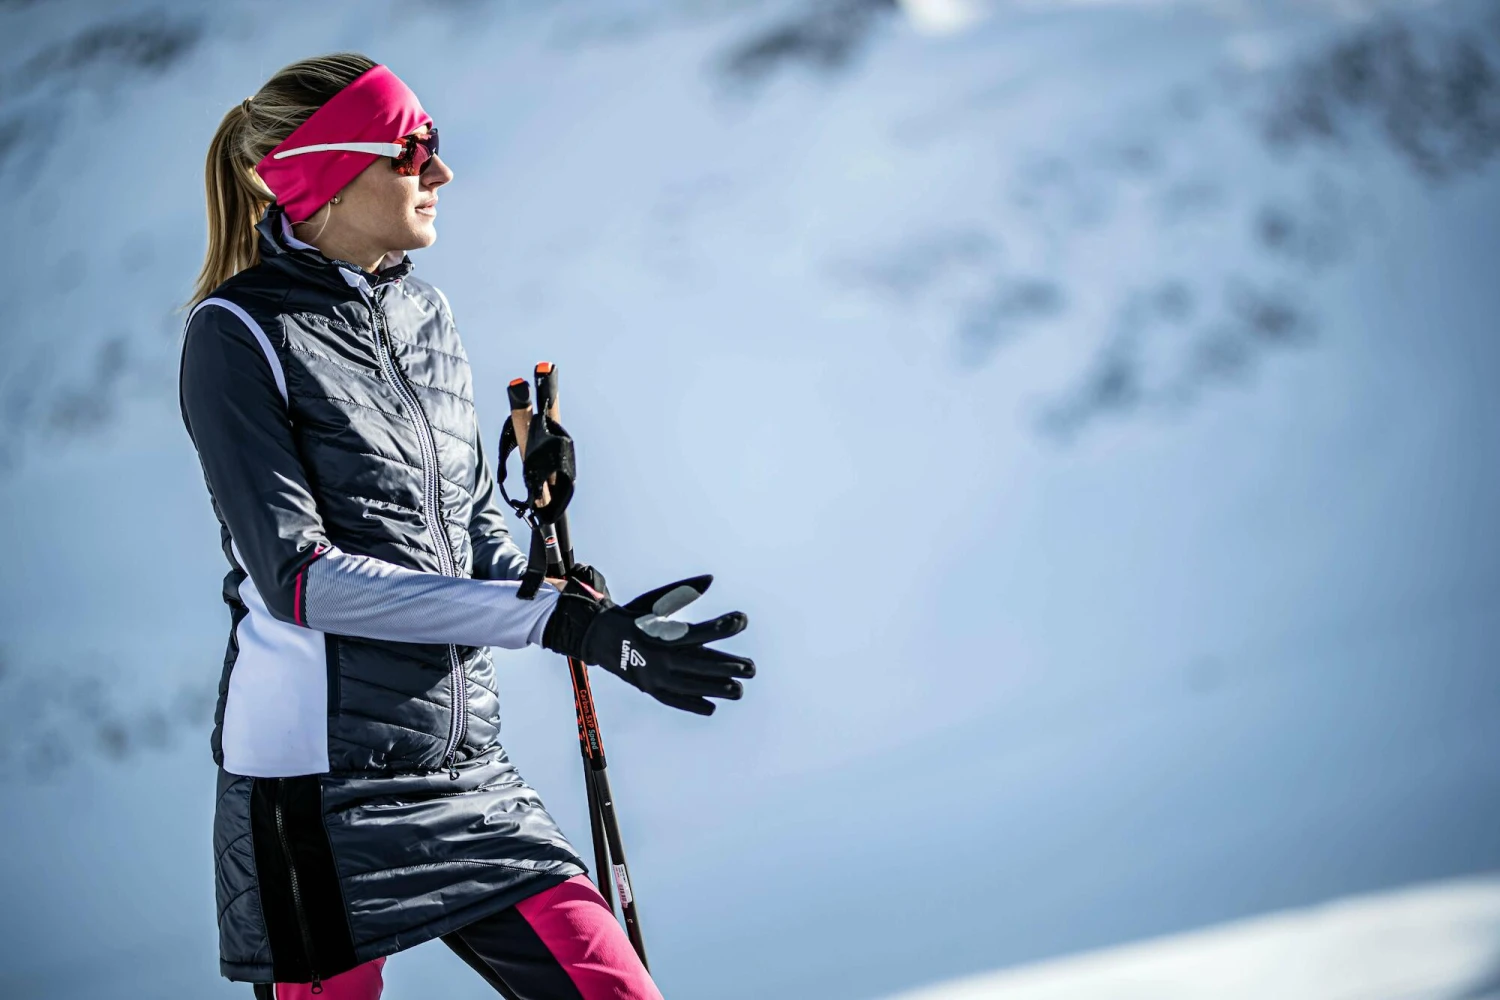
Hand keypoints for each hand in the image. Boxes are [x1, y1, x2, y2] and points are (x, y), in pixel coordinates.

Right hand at [541, 575, 753, 714]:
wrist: (597, 636)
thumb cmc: (632, 615)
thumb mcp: (655, 600)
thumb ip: (683, 590)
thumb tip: (709, 579)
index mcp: (660, 632)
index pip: (698, 632)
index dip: (722, 627)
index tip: (742, 619)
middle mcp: (657, 657)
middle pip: (698, 664)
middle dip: (727, 666)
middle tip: (751, 668)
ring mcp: (652, 676)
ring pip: (689, 686)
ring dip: (715, 688)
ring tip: (739, 689)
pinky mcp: (648, 688)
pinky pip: (673, 700)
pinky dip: (692, 704)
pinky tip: (712, 707)